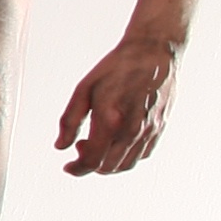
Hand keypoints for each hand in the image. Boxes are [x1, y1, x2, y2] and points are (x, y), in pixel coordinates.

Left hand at [56, 36, 179, 176]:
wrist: (153, 51)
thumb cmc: (116, 67)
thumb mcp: (83, 89)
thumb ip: (69, 120)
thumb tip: (60, 147)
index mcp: (110, 120)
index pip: (92, 160)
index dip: (77, 168)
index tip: (68, 167)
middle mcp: (132, 130)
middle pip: (108, 167)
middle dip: (89, 163)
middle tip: (81, 145)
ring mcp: (149, 130)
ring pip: (127, 164)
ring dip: (108, 163)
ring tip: (98, 143)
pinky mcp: (160, 127)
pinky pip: (142, 154)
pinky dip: (126, 156)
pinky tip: (117, 140)